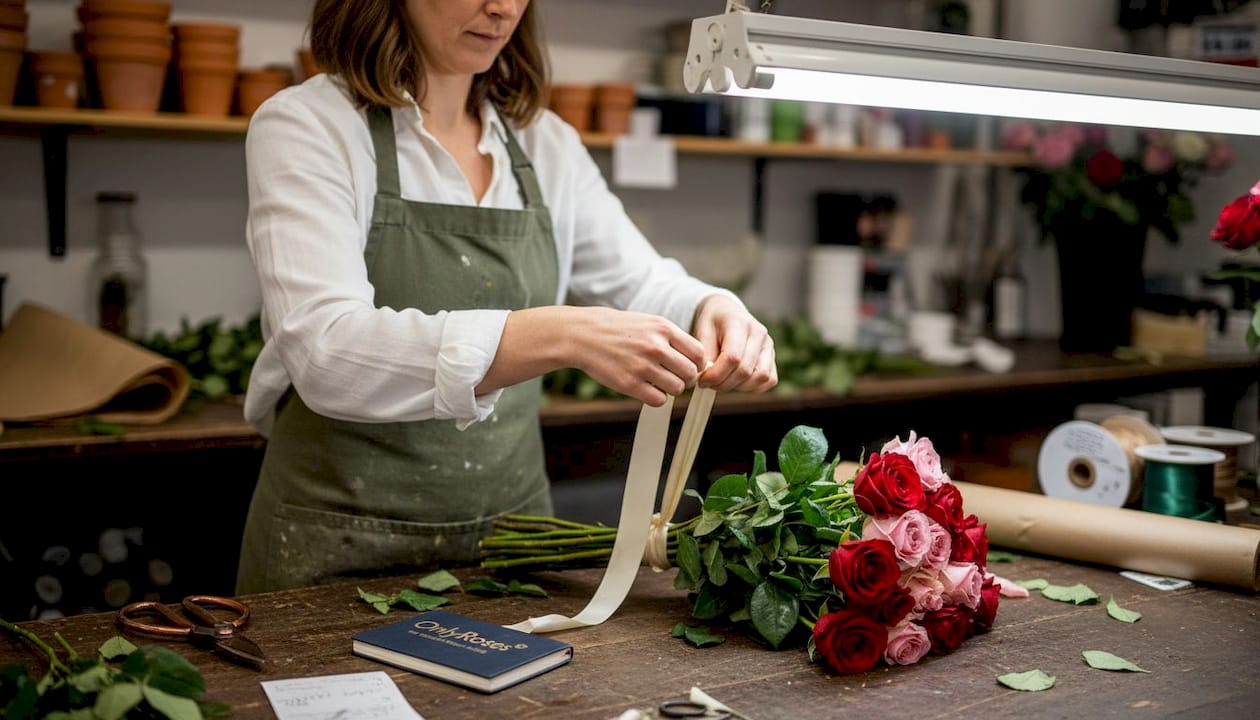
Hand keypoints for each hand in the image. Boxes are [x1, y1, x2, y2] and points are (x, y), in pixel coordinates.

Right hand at [570, 307, 706, 406]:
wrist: (583, 335)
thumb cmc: (617, 330)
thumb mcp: (648, 323)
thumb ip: (672, 339)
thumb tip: (697, 361)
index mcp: (663, 329)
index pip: (698, 353)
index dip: (697, 364)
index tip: (688, 367)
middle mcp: (656, 347)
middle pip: (690, 373)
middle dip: (685, 379)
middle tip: (673, 377)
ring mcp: (642, 366)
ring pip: (676, 389)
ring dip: (670, 389)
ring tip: (657, 381)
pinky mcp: (629, 384)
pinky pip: (658, 400)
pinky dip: (656, 397)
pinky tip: (646, 388)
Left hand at [691, 294, 776, 391]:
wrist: (725, 312)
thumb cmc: (711, 323)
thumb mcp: (701, 332)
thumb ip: (705, 355)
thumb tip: (708, 377)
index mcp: (739, 323)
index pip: (733, 357)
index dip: (716, 375)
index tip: (702, 380)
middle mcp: (759, 333)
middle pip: (745, 370)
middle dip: (723, 383)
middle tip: (709, 384)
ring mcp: (769, 345)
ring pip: (760, 377)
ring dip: (738, 387)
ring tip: (722, 382)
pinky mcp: (772, 357)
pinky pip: (769, 380)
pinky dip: (753, 387)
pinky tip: (736, 382)